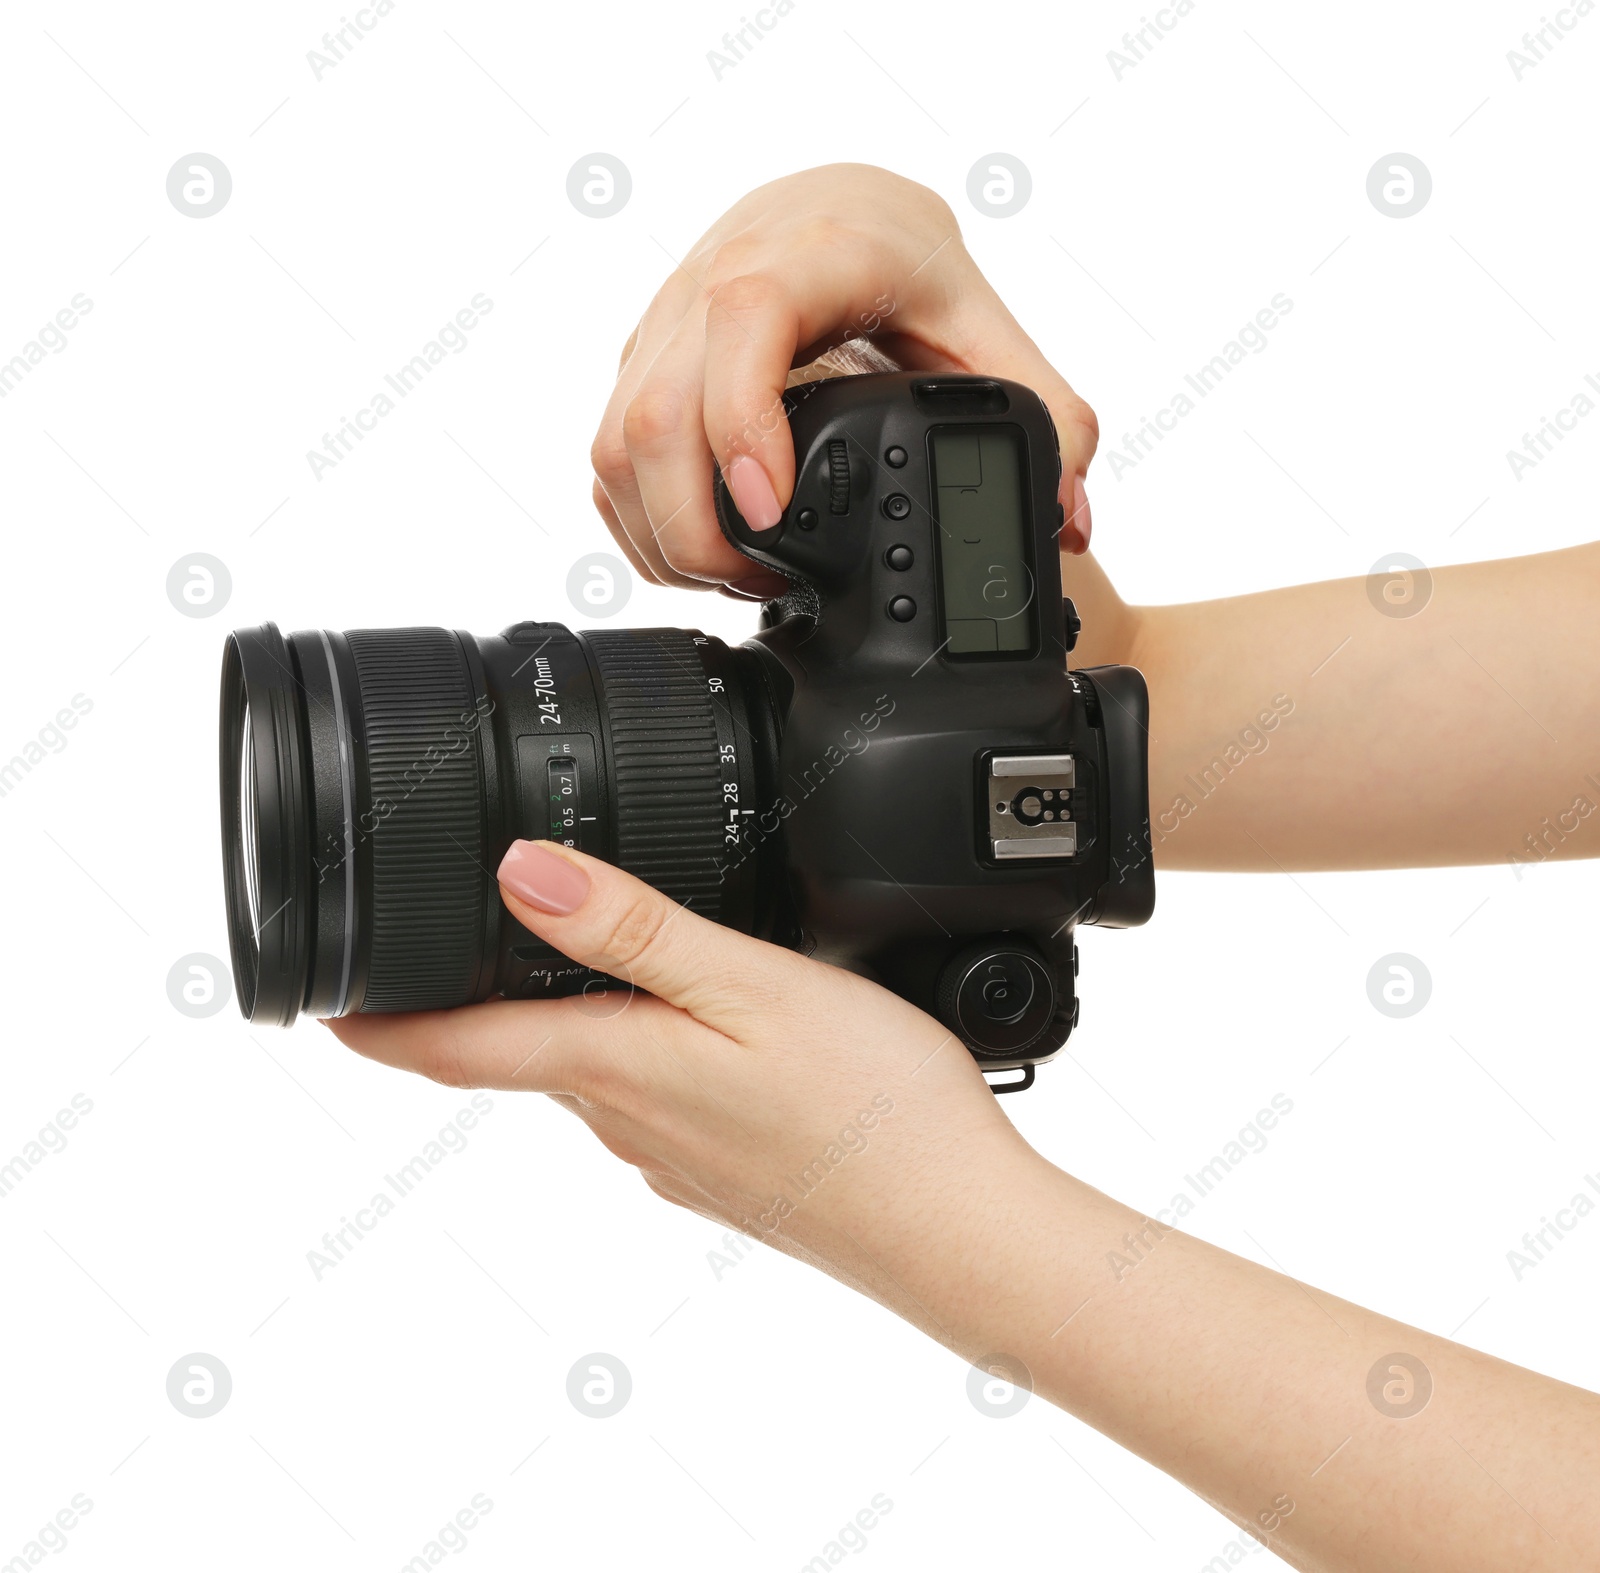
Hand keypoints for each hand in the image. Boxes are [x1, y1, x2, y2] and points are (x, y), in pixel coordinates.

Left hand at [327, 839, 1037, 1313]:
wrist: (959, 1229)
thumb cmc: (871, 1111)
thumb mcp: (751, 986)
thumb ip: (633, 930)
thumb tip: (515, 872)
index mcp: (615, 1066)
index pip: (454, 1048)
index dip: (375, 1023)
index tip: (318, 997)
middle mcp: (625, 1121)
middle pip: (523, 1051)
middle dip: (485, 998)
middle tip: (472, 930)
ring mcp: (673, 1156)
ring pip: (593, 1072)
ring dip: (572, 1019)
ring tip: (590, 957)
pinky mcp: (722, 1174)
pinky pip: (653, 1101)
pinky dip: (642, 1052)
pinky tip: (700, 1031)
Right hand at [589, 162, 1098, 599]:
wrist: (827, 206)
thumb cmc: (895, 256)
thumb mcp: (982, 321)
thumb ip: (1041, 411)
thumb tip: (1069, 518)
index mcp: (797, 263)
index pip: (741, 329)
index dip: (743, 429)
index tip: (773, 517)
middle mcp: (707, 290)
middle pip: (651, 420)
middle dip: (698, 531)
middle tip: (762, 582)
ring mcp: (660, 331)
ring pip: (613, 449)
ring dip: (663, 536)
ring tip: (735, 578)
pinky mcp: (637, 365)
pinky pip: (607, 457)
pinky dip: (639, 522)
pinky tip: (696, 551)